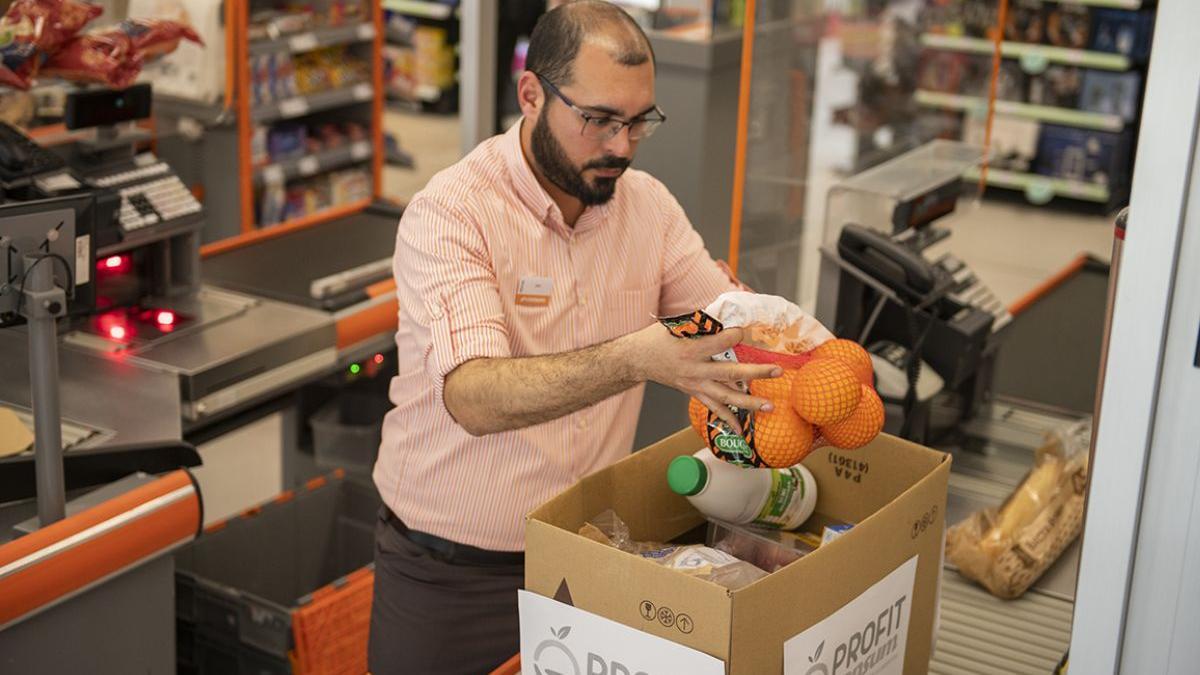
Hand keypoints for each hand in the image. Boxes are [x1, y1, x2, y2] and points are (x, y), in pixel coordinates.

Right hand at [626, 324, 781, 432]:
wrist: (639, 359)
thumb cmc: (659, 338)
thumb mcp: (677, 324)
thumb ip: (703, 322)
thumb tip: (729, 313)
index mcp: (691, 349)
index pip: (719, 343)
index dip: (734, 335)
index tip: (744, 331)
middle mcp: (695, 370)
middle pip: (730, 373)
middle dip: (756, 373)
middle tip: (777, 370)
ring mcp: (696, 385)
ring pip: (726, 396)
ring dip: (749, 403)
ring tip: (769, 406)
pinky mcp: (694, 394)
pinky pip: (714, 409)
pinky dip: (729, 420)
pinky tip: (743, 431)